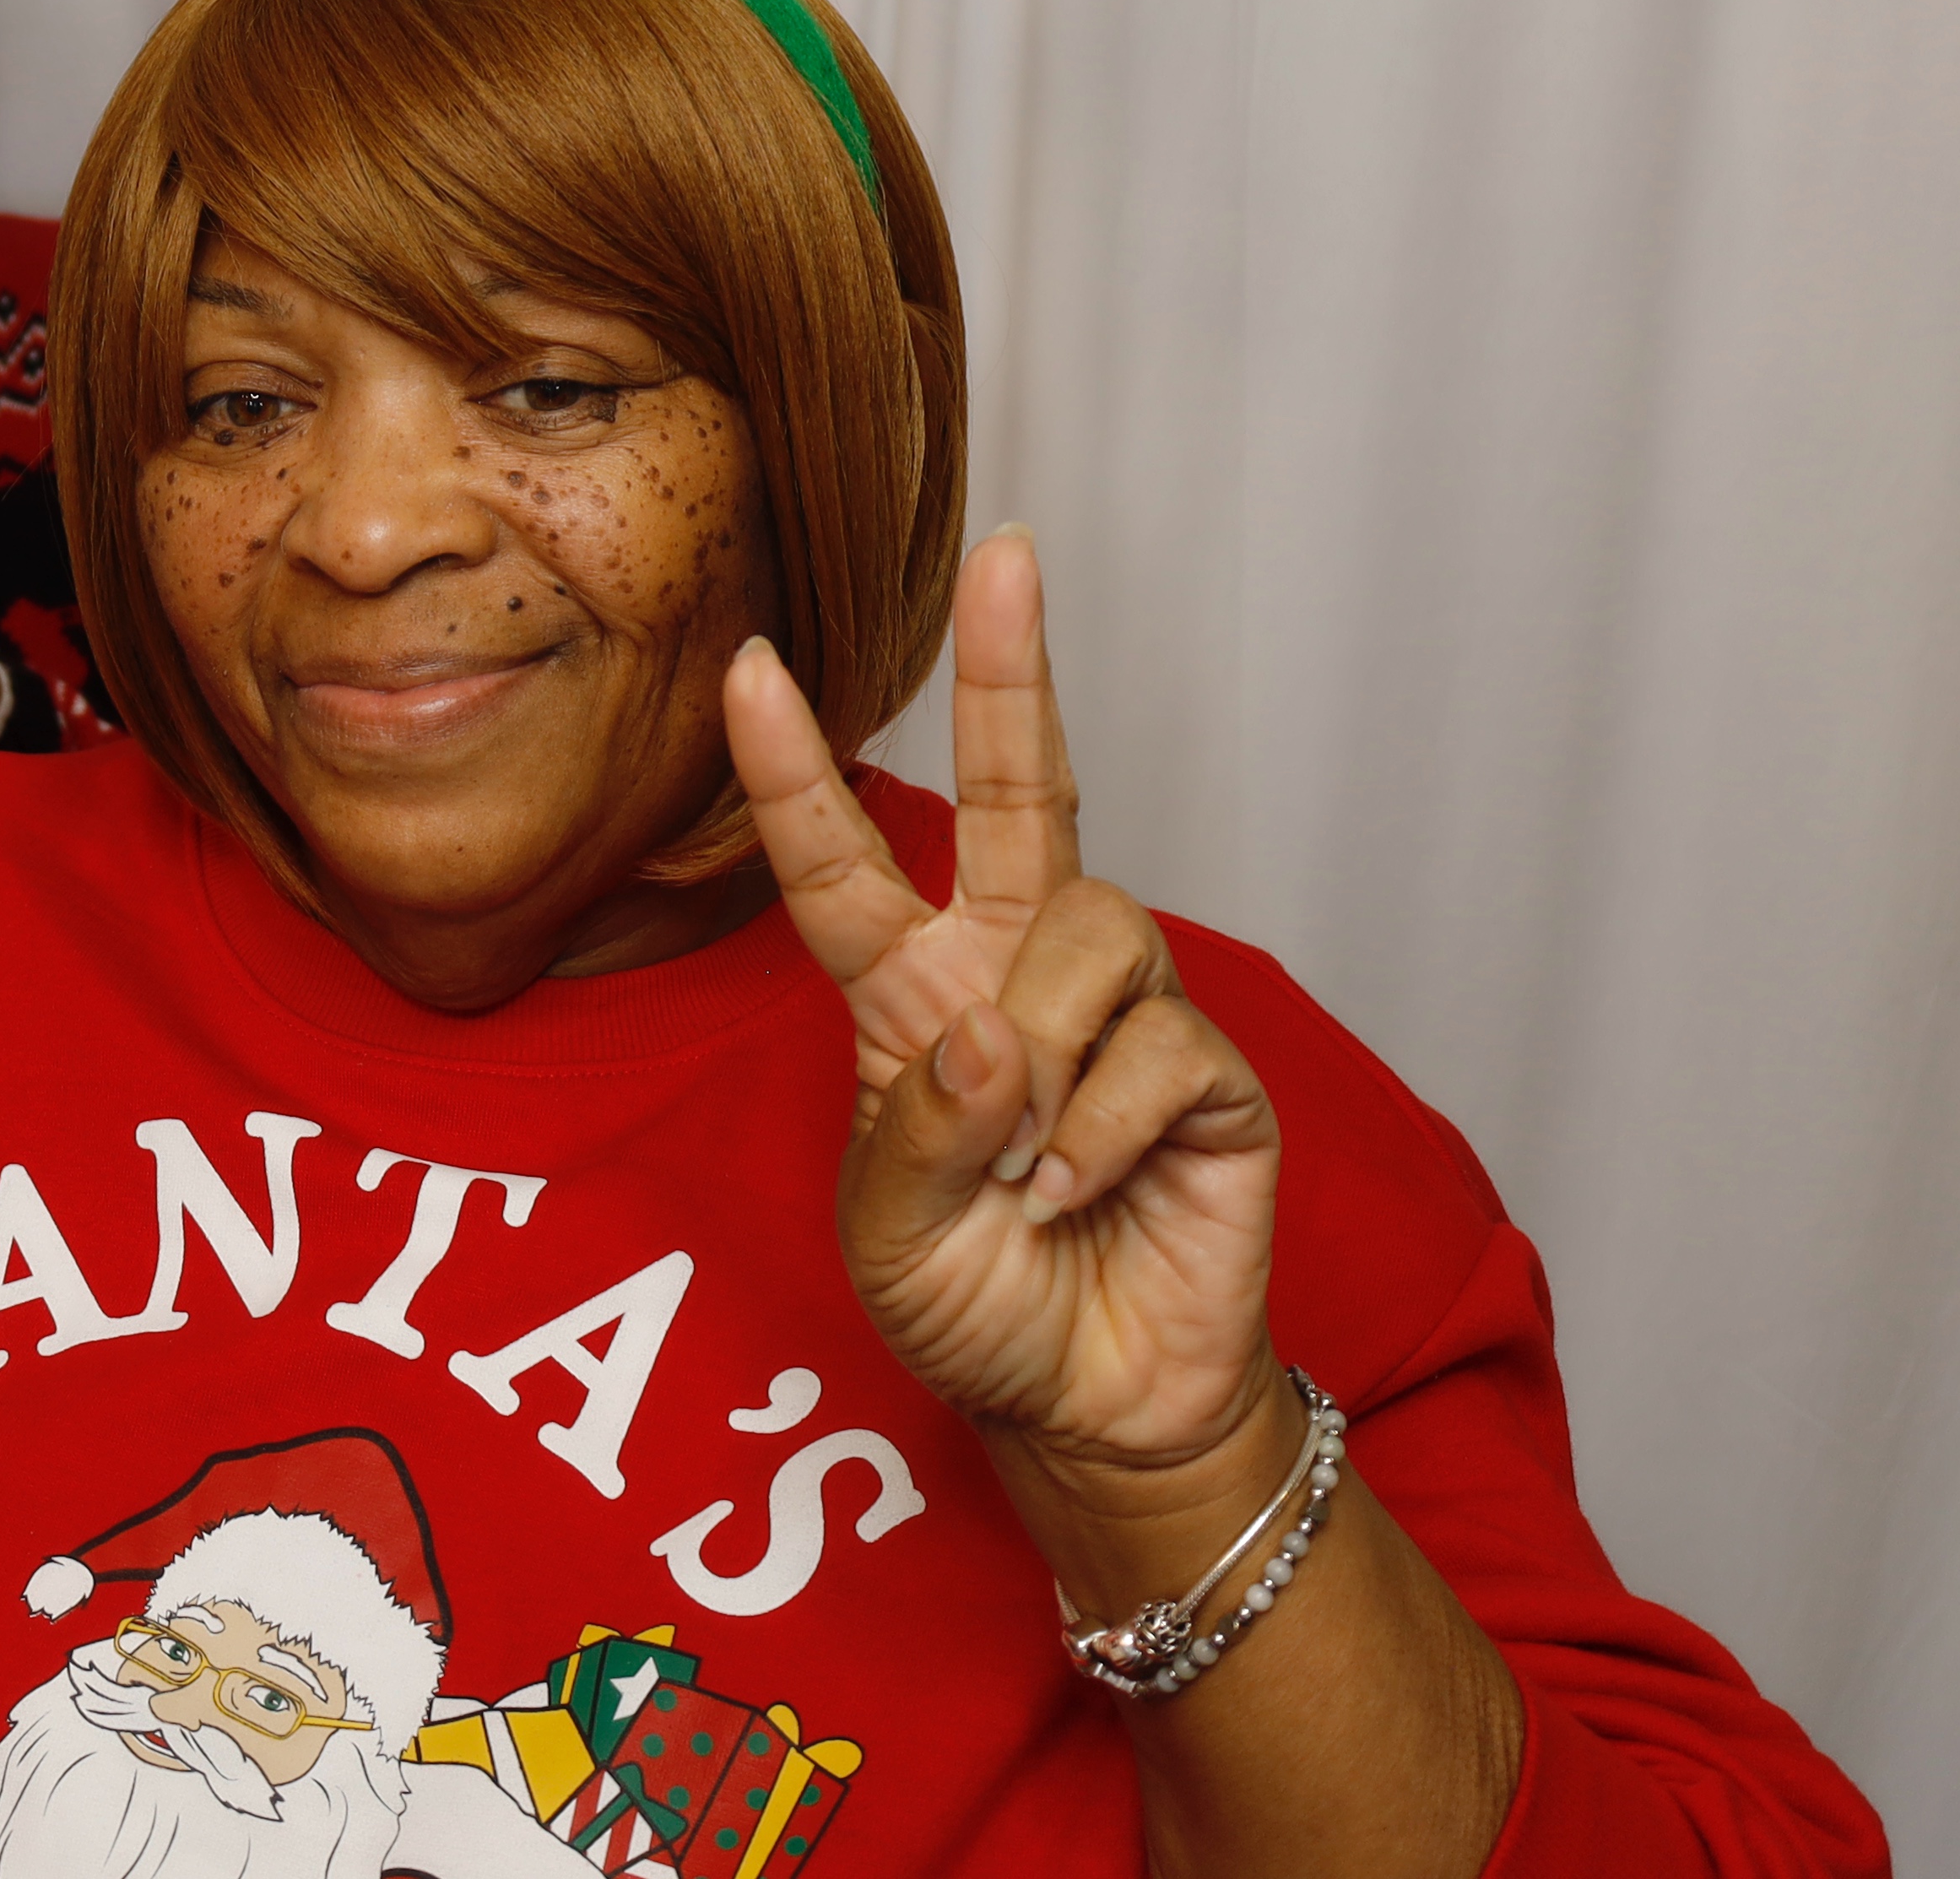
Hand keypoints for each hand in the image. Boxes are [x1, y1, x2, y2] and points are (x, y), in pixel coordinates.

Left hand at [725, 529, 1284, 1480]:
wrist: (1089, 1405)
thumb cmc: (975, 1303)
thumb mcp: (891, 1236)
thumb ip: (919, 1136)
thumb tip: (991, 1031)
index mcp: (910, 993)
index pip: (841, 863)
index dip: (793, 769)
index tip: (748, 663)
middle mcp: (1015, 972)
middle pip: (1025, 792)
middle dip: (1016, 670)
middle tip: (1007, 555)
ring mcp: (1120, 1013)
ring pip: (1095, 931)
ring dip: (1049, 1052)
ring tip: (1028, 1163)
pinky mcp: (1210, 1075)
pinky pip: (1156, 1050)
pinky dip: (1103, 1131)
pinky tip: (1079, 1190)